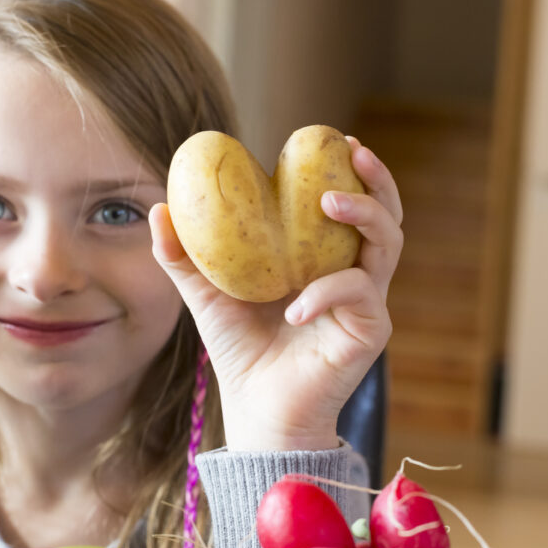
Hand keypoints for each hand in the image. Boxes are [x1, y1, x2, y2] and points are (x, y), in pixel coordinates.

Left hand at [150, 137, 402, 450]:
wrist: (257, 409)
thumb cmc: (240, 350)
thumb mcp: (206, 295)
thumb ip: (185, 256)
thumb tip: (159, 209)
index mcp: (323, 260)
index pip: (350, 207)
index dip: (351, 171)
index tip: (338, 138)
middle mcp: (353, 274)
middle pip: (387, 215)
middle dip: (376, 178)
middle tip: (354, 150)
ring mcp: (366, 302)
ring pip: (389, 243)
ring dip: (365, 214)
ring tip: (328, 201)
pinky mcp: (369, 331)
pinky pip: (358, 294)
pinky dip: (326, 292)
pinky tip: (292, 309)